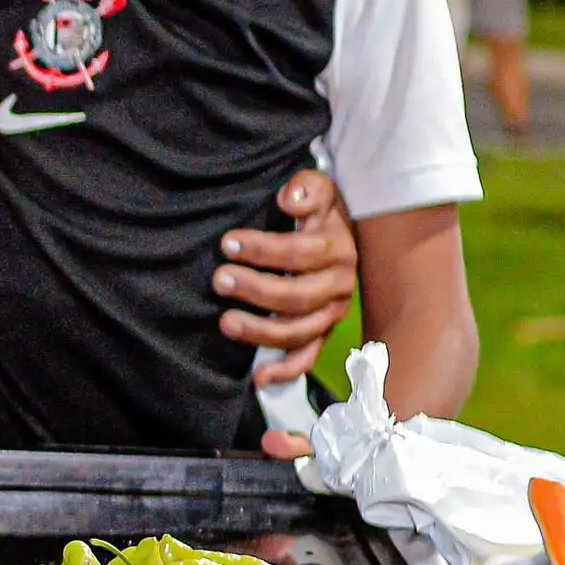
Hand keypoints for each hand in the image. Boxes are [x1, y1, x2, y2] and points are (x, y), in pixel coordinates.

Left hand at [214, 168, 356, 389]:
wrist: (345, 231)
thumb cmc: (321, 210)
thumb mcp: (320, 188)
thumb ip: (307, 188)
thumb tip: (290, 199)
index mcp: (338, 249)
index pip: (298, 252)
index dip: (262, 250)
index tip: (227, 243)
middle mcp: (339, 285)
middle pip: (297, 296)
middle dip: (255, 289)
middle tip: (219, 280)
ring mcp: (331, 313)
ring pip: (299, 331)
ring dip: (261, 331)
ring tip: (226, 322)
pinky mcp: (323, 332)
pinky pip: (308, 357)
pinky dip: (286, 370)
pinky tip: (259, 377)